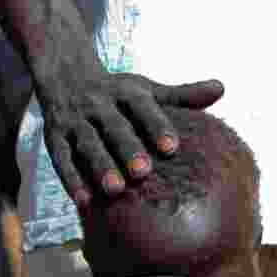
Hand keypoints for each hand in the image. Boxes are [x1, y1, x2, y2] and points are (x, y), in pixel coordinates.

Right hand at [40, 73, 223, 207]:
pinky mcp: (55, 138)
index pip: (143, 107)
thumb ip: (183, 95)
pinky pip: (62, 160)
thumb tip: (222, 88)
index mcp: (126, 92)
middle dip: (127, 148)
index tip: (171, 147)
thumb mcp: (147, 89)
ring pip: (87, 144)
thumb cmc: (117, 92)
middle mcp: (98, 104)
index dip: (156, 125)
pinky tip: (84, 202)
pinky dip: (71, 180)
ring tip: (115, 190)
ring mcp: (75, 121)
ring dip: (99, 166)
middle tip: (143, 172)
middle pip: (114, 127)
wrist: (64, 73)